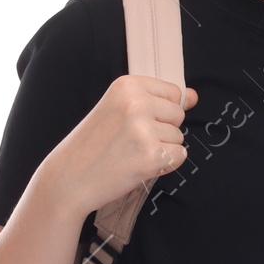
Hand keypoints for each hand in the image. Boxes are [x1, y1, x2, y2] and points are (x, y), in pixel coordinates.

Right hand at [44, 75, 198, 214]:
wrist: (70, 177)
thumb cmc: (94, 145)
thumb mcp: (118, 110)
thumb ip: (157, 101)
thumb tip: (194, 97)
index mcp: (127, 85)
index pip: (173, 92)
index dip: (161, 112)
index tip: (136, 122)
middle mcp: (136, 102)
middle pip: (178, 114)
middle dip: (162, 130)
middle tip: (130, 141)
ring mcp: (144, 129)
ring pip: (179, 137)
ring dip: (161, 149)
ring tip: (131, 154)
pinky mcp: (150, 155)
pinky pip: (179, 156)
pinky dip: (165, 165)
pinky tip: (139, 165)